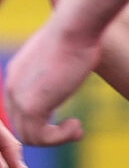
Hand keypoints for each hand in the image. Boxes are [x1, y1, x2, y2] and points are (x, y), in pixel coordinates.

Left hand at [3, 17, 102, 149]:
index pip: (19, 112)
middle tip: (74, 127)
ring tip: (77, 128)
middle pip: (22, 128)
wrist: (73, 29)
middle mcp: (11, 89)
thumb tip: (72, 69)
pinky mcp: (32, 107)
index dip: (43, 122)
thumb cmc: (77, 36)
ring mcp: (19, 98)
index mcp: (16, 77)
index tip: (66, 119)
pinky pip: (42, 138)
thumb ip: (57, 69)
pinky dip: (62, 137)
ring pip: (31, 137)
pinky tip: (77, 126)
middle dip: (50, 134)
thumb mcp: (62, 56)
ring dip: (57, 138)